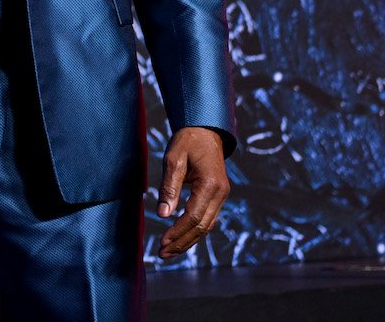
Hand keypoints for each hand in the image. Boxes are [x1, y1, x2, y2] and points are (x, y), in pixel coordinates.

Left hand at [154, 126, 228, 258]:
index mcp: (211, 184)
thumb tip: (163, 214)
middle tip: (162, 254)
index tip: (162, 242)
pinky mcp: (218, 197)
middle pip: (202, 227)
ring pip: (206, 227)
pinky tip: (181, 239)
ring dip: (188, 241)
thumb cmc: (188, 141)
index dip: (177, 232)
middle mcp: (221, 193)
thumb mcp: (174, 159)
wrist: (206, 130)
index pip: (193, 216)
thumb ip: (169, 187)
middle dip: (182, 242)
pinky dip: (194, 232)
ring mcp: (222, 196)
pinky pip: (207, 219)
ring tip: (169, 252)